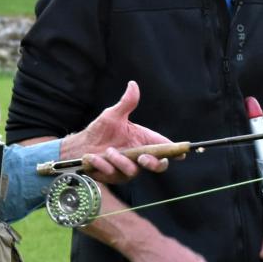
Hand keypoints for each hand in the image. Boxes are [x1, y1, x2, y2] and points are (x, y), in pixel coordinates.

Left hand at [60, 81, 174, 183]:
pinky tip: (94, 158)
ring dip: (120, 160)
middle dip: (154, 163)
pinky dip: (103, 165)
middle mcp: (139, 156)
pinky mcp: (115, 177)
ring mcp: (128, 168)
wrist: (81, 145)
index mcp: (143, 140)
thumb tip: (133, 84)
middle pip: (158, 165)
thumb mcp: (113, 114)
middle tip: (143, 158)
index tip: (181, 153)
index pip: (164, 147)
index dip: (175, 150)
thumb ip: (126, 103)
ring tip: (108, 151)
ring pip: (133, 170)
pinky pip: (113, 174)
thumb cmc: (100, 130)